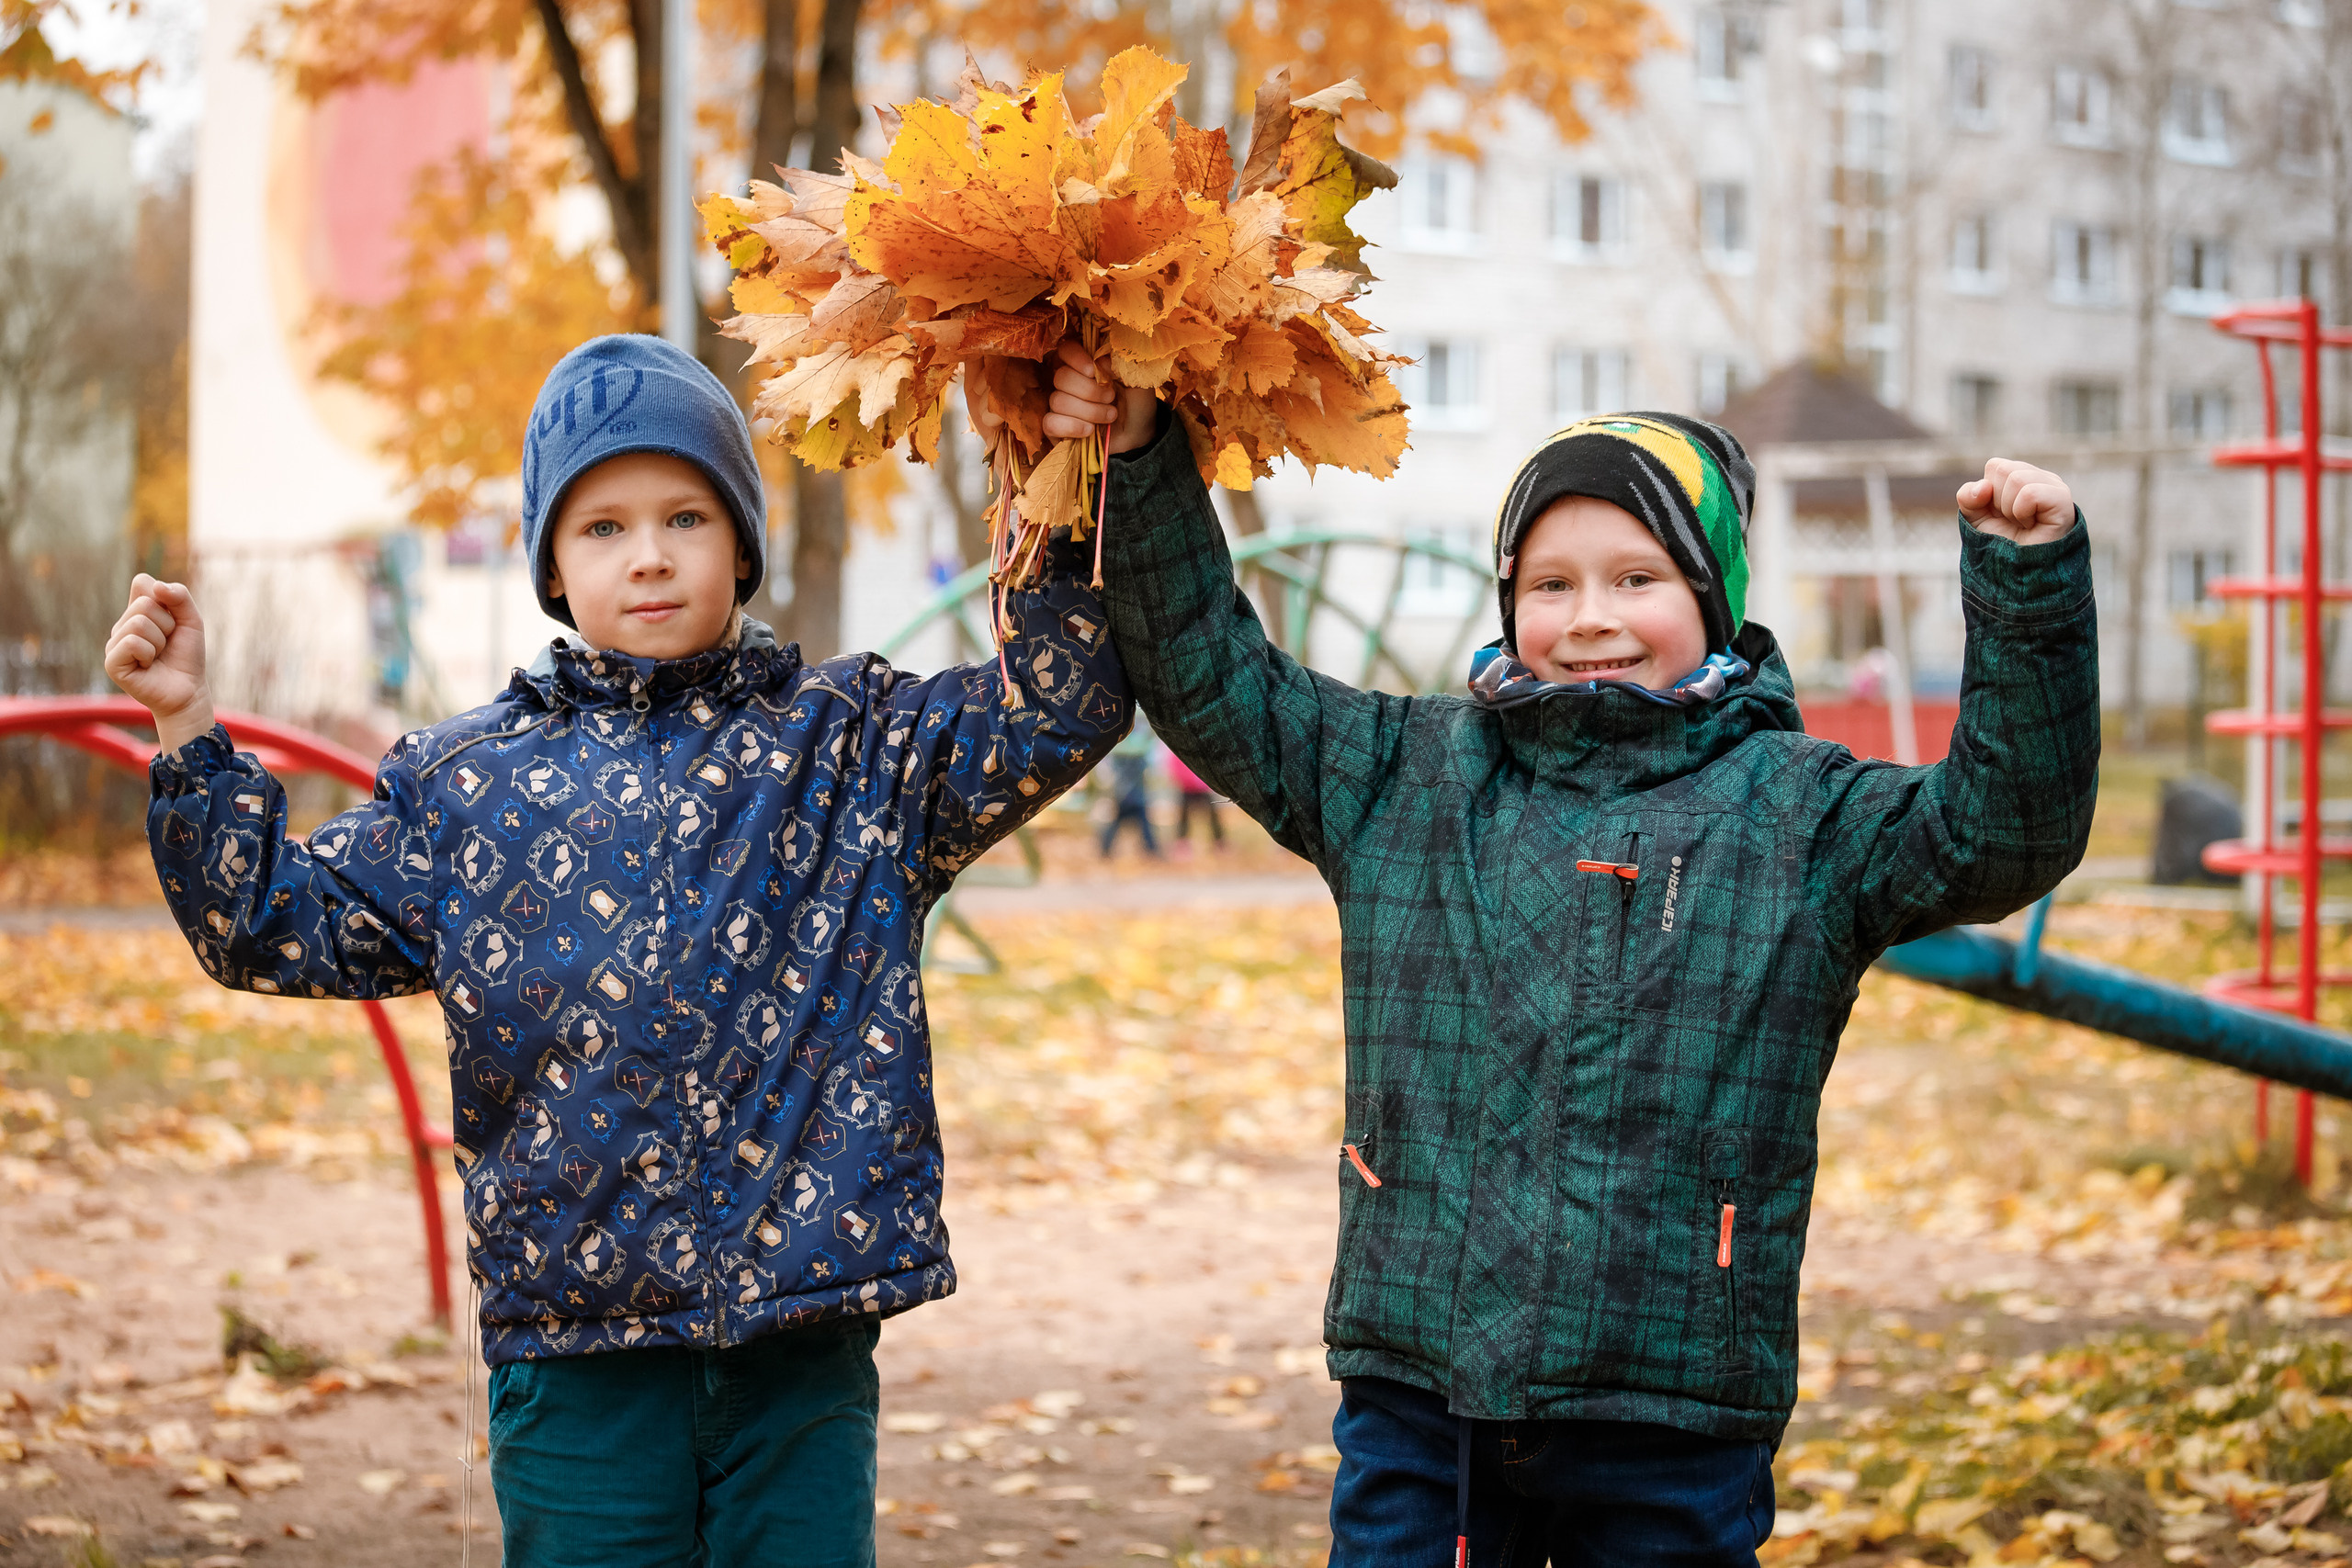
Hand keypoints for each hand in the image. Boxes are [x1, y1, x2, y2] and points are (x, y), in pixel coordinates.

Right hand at [105, 574, 216, 754]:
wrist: (189, 690)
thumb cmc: (187, 656)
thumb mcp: (191, 620)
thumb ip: (179, 596)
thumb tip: (156, 585)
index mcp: (136, 612)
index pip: (143, 583)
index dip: (166, 599)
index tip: (174, 620)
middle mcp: (122, 625)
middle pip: (145, 604)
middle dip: (168, 624)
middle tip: (168, 644)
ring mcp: (114, 644)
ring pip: (139, 623)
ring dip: (160, 641)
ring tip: (158, 655)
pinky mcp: (111, 662)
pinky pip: (132, 643)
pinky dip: (149, 653)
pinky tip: (148, 665)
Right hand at [963, 339, 1157, 456]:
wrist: (1140, 432)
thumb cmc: (1137, 398)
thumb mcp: (1134, 373)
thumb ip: (1117, 357)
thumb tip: (1101, 346)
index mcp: (1076, 357)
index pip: (1063, 348)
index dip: (1077, 359)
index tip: (1099, 371)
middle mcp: (1059, 375)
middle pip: (1060, 377)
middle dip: (1090, 390)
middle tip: (1111, 397)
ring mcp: (1052, 401)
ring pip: (1057, 400)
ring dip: (1089, 409)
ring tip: (1108, 414)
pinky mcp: (1050, 427)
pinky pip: (1050, 422)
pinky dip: (1072, 425)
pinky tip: (1091, 429)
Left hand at [1958, 459, 2075, 545]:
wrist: (2021, 572)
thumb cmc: (2004, 544)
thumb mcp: (1977, 519)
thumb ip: (1968, 498)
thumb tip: (1982, 487)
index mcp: (2021, 476)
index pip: (1995, 466)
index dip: (1988, 494)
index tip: (2000, 514)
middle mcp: (2040, 477)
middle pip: (2003, 469)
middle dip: (1998, 501)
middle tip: (2013, 520)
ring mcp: (2053, 486)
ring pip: (2016, 479)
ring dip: (2010, 509)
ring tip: (2023, 523)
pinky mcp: (2062, 499)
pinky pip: (2029, 493)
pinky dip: (2022, 512)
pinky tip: (2032, 524)